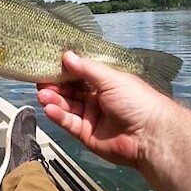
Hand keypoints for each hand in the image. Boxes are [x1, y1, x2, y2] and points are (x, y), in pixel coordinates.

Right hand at [37, 52, 183, 168]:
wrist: (149, 134)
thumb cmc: (137, 101)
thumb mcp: (111, 78)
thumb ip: (87, 69)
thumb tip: (67, 55)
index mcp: (106, 82)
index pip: (80, 74)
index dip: (65, 70)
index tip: (49, 64)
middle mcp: (98, 98)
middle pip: (71, 91)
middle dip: (55, 86)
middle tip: (40, 81)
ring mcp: (92, 117)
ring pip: (67, 106)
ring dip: (54, 100)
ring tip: (42, 94)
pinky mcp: (87, 134)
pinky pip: (69, 123)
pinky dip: (58, 116)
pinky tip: (49, 109)